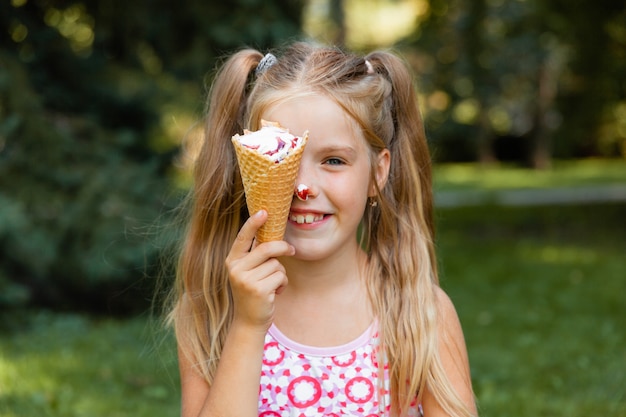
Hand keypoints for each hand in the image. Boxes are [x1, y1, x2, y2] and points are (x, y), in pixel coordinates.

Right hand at [225, 210, 293, 330]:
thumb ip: (255, 256)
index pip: (243, 237)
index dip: (253, 223)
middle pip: (267, 248)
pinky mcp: (258, 290)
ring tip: (272, 284)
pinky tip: (274, 293)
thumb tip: (272, 236)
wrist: (249, 322)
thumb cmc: (253, 292)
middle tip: (291, 250)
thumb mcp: (248, 272)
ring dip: (281, 274)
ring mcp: (246, 280)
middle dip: (283, 248)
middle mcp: (236, 268)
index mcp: (232, 260)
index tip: (264, 211)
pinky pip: (280, 276)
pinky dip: (282, 284)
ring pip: (277, 264)